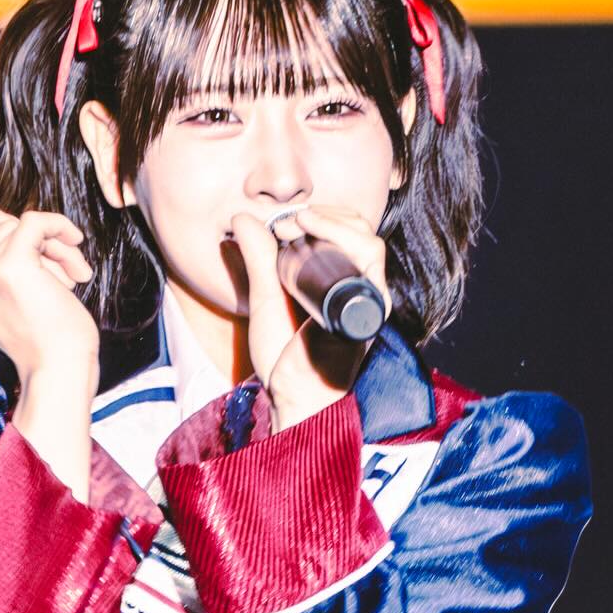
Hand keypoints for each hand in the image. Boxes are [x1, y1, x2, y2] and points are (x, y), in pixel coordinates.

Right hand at [0, 195, 99, 386]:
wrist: (61, 372)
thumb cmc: (44, 339)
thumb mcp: (6, 290)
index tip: (16, 237)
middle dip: (25, 232)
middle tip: (49, 255)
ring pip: (17, 225)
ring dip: (53, 246)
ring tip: (71, 276)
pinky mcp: (10, 268)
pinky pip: (34, 221)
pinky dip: (59, 228)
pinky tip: (76, 248)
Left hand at [227, 204, 381, 431]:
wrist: (293, 397)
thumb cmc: (283, 361)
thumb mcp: (266, 298)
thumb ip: (258, 259)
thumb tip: (242, 218)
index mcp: (340, 289)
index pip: (348, 238)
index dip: (320, 218)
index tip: (282, 224)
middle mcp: (359, 293)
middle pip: (362, 233)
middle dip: (326, 216)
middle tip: (289, 224)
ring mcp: (367, 301)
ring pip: (369, 242)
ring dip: (333, 223)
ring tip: (300, 226)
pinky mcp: (369, 309)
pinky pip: (370, 263)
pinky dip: (346, 240)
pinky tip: (316, 234)